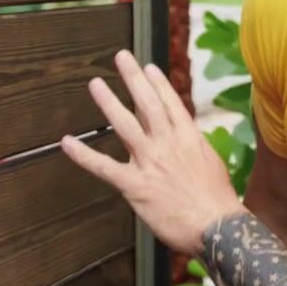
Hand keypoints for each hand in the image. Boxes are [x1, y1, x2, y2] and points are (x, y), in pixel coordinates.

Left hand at [61, 49, 245, 256]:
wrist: (216, 227)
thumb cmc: (218, 201)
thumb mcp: (211, 164)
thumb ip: (194, 147)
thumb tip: (186, 136)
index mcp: (189, 138)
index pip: (170, 103)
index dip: (158, 83)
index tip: (148, 67)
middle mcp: (167, 144)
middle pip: (147, 104)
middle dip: (133, 78)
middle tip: (121, 58)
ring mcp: (149, 162)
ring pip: (125, 125)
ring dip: (108, 102)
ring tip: (96, 84)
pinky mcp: (134, 185)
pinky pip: (104, 166)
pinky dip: (84, 154)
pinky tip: (68, 142)